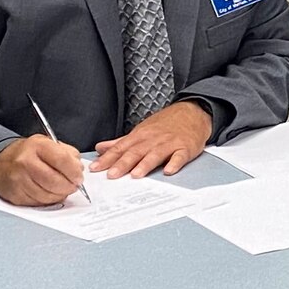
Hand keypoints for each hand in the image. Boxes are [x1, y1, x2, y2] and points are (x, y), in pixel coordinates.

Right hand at [0, 135, 84, 205]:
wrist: (0, 162)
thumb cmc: (28, 153)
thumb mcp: (48, 143)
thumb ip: (67, 154)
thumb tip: (78, 170)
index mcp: (37, 146)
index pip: (62, 160)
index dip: (74, 172)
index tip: (79, 177)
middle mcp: (26, 162)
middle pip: (55, 181)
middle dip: (69, 186)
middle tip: (74, 186)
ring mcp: (19, 180)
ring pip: (48, 195)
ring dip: (60, 195)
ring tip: (62, 189)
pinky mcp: (16, 195)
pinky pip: (38, 203)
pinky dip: (48, 200)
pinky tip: (49, 193)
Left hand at [90, 100, 210, 177]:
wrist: (193, 113)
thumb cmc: (166, 124)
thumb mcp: (142, 130)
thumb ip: (121, 141)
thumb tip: (100, 148)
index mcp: (141, 135)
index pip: (121, 148)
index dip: (107, 158)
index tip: (96, 168)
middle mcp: (153, 139)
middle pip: (135, 152)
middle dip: (122, 163)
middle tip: (111, 175)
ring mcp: (169, 143)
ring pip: (155, 154)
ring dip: (145, 164)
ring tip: (136, 174)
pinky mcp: (185, 148)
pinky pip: (179, 156)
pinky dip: (174, 163)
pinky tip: (169, 171)